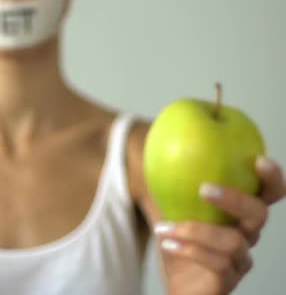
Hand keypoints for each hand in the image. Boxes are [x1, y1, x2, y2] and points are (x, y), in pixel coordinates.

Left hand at [154, 156, 285, 294]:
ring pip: (233, 241)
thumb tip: (159, 149)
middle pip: (259, 214)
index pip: (268, 194)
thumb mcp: (168, 209)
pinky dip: (190, 249)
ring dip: (195, 230)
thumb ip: (170, 183)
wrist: (173, 284)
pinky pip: (218, 263)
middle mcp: (246, 236)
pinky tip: (167, 242)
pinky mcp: (228, 281)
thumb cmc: (176, 243)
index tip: (258, 160)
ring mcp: (240, 260)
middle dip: (234, 198)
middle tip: (204, 189)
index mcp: (238, 215)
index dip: (271, 178)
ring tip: (164, 227)